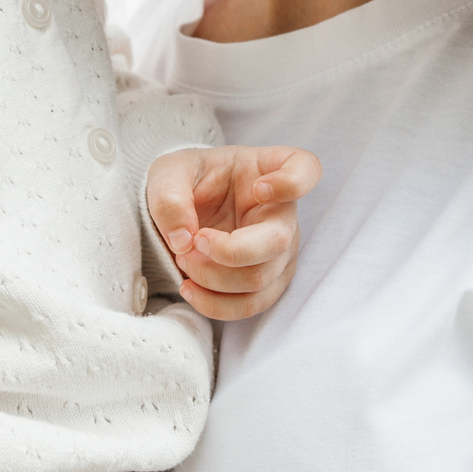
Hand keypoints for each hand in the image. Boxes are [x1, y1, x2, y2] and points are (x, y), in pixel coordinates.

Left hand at [145, 145, 321, 320]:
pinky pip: (252, 304)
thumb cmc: (186, 181)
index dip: (292, 183)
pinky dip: (216, 303)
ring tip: (184, 260)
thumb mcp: (167, 174)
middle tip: (193, 241)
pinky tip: (189, 288)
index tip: (259, 189)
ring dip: (214, 278)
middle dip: (227, 251)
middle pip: (277, 241)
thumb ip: (170, 198)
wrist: (182, 208)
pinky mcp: (268, 281)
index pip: (304, 170)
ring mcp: (281, 250)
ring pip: (261, 279)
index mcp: (267, 169)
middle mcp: (283, 211)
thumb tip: (183, 240)